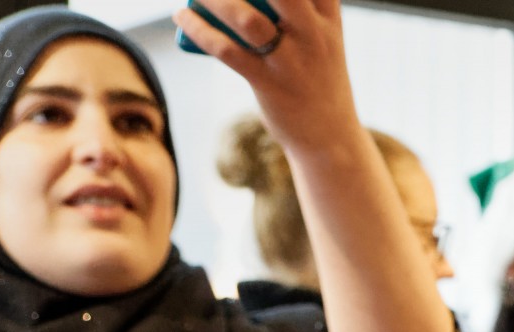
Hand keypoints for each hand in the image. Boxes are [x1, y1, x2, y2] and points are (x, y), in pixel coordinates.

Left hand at [171, 0, 359, 156]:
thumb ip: (303, 3)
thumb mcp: (323, 33)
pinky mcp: (270, 86)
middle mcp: (314, 34)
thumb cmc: (317, 74)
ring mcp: (292, 61)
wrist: (330, 136)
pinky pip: (228, 52)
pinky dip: (199, 30)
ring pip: (246, 18)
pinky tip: (182, 17)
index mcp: (327, 15)